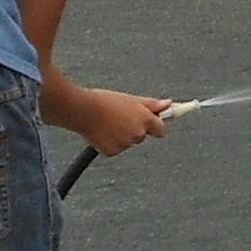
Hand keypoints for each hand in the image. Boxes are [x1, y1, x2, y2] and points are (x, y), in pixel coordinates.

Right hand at [47, 82, 170, 155]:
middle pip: (142, 135)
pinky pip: (115, 149)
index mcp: (145, 119)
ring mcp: (125, 144)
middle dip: (134, 128)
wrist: (82, 110)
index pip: (161, 129)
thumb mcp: (130, 99)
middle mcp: (138, 133)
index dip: (156, 126)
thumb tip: (168, 104)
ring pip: (127, 142)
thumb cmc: (104, 101)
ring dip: (121, 135)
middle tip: (120, 117)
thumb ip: (151, 104)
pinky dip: (110, 142)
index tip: (155, 124)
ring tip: (108, 122)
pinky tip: (101, 132)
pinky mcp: (112, 151)